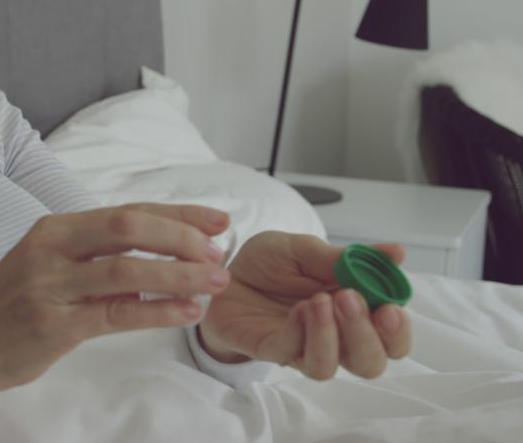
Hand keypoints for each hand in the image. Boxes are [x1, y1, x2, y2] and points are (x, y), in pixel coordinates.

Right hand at [0, 203, 231, 395]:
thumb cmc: (12, 307)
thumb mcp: (48, 267)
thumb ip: (97, 258)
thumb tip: (160, 255)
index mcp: (53, 228)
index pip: (126, 211)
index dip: (177, 214)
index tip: (217, 221)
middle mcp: (50, 248)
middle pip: (129, 228)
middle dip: (182, 237)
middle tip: (219, 253)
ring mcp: (50, 286)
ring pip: (127, 270)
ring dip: (180, 274)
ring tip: (215, 282)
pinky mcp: (54, 325)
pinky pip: (118, 313)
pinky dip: (158, 310)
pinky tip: (187, 312)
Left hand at [199, 231, 411, 379]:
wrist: (220, 273)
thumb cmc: (268, 264)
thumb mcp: (305, 250)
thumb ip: (346, 257)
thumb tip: (397, 253)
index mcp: (353, 311)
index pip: (391, 338)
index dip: (397, 331)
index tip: (390, 308)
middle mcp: (334, 337)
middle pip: (370, 362)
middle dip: (367, 335)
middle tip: (348, 298)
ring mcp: (301, 347)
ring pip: (330, 367)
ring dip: (330, 336)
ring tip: (318, 301)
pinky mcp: (270, 349)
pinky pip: (290, 352)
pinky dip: (298, 332)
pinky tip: (297, 309)